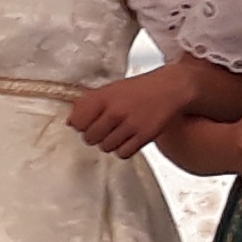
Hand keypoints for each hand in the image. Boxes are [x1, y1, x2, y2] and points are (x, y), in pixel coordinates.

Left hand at [68, 63, 193, 157]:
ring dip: (110, 143)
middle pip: (90, 138)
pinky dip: (123, 149)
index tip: (88, 123)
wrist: (171, 87)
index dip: (81, 126)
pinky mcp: (145, 135)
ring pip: (106, 147)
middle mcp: (115, 110)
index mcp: (104, 97)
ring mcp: (131, 124)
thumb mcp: (110, 89)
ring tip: (118, 132)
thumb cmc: (139, 89)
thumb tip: (70, 122)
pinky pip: (123, 153)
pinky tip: (128, 139)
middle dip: (95, 136)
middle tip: (105, 129)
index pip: (77, 123)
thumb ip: (88, 104)